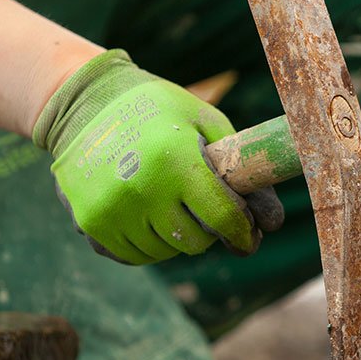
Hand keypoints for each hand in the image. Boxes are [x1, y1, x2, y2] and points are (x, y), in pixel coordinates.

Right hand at [33, 50, 282, 264]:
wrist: (86, 103)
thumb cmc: (159, 110)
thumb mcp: (205, 122)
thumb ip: (242, 168)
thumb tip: (273, 223)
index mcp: (176, 162)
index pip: (223, 218)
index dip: (243, 231)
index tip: (249, 233)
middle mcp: (141, 190)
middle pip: (195, 242)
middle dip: (208, 230)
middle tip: (202, 207)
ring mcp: (111, 211)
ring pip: (165, 253)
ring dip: (176, 237)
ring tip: (171, 203)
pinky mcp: (90, 224)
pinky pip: (134, 256)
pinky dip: (148, 243)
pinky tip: (147, 214)